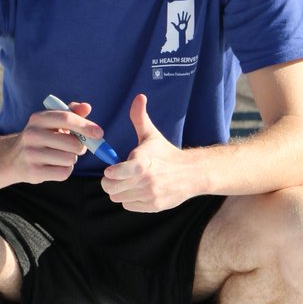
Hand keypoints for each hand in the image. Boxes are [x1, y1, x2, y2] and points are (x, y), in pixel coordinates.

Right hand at [7, 101, 102, 183]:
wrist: (12, 158)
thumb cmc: (40, 137)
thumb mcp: (51, 122)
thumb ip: (71, 113)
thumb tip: (86, 107)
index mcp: (38, 118)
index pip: (67, 118)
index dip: (86, 126)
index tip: (100, 133)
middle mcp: (32, 134)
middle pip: (73, 143)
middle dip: (80, 147)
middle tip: (74, 147)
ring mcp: (31, 154)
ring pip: (70, 159)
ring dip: (71, 159)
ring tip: (60, 156)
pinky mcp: (33, 172)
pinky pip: (64, 173)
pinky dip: (65, 170)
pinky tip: (54, 166)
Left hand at [100, 94, 191, 211]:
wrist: (191, 173)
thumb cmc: (165, 153)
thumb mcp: (151, 135)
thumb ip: (140, 118)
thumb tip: (139, 97)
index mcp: (144, 162)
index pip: (118, 172)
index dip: (111, 172)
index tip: (111, 170)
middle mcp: (147, 180)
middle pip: (111, 188)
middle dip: (110, 182)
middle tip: (115, 176)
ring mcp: (150, 195)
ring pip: (118, 198)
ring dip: (120, 191)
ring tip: (128, 181)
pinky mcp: (153, 206)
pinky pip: (128, 205)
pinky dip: (129, 199)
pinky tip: (138, 190)